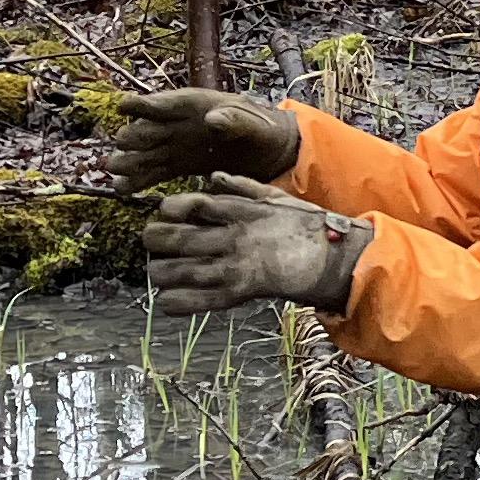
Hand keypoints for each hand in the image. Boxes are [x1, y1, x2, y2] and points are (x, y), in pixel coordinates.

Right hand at [107, 87, 299, 194]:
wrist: (270, 153)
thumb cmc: (263, 130)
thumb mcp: (254, 124)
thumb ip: (235, 121)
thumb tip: (213, 120)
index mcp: (196, 106)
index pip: (167, 104)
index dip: (145, 104)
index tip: (124, 105)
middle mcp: (179, 125)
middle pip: (150, 129)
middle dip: (135, 136)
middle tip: (120, 146)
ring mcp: (175, 146)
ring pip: (146, 152)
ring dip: (130, 159)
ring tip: (113, 168)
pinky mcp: (177, 166)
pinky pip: (153, 172)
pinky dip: (138, 180)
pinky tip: (121, 189)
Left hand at [142, 176, 371, 316]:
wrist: (330, 257)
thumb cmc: (304, 226)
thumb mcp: (274, 196)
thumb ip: (241, 186)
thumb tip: (212, 177)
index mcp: (240, 211)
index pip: (193, 204)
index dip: (171, 208)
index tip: (163, 211)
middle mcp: (233, 237)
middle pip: (180, 238)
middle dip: (156, 240)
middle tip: (149, 241)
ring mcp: (235, 266)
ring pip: (183, 270)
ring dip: (161, 272)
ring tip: (155, 272)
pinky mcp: (240, 292)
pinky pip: (201, 300)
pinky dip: (179, 302)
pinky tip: (166, 301)